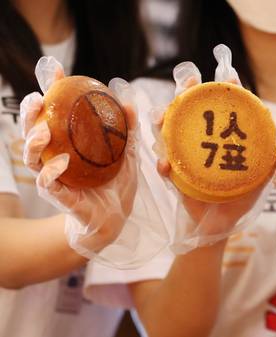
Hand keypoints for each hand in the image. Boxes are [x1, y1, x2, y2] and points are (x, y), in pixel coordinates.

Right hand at [21, 56, 138, 253]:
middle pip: (32, 130)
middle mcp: (54, 157)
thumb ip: (128, 130)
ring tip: (43, 131)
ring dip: (32, 140)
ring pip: (31, 155)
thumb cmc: (114, 183)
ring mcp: (53, 176)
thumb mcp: (127, 154)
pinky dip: (50, 171)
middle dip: (29, 113)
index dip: (51, 92)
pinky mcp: (59, 196)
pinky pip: (47, 183)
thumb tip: (129, 103)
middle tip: (37, 99)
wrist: (114, 217)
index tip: (55, 72)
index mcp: (68, 143)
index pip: (55, 113)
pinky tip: (60, 162)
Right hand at [151, 45, 268, 253]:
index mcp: (222, 140)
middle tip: (190, 83)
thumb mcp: (260, 178)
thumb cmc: (240, 199)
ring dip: (163, 121)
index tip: (230, 77)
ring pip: (170, 131)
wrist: (220, 228)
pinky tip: (164, 165)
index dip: (225, 90)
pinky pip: (164, 166)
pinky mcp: (175, 176)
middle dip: (187, 94)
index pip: (223, 109)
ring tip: (163, 117)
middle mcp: (202, 143)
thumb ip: (271, 158)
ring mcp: (185, 157)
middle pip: (191, 111)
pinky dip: (163, 164)